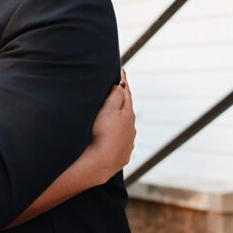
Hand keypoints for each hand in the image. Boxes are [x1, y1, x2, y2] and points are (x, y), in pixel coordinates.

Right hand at [88, 69, 135, 183]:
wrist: (101, 162)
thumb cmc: (102, 133)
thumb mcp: (108, 109)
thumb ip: (116, 96)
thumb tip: (122, 85)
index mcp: (128, 114)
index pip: (126, 93)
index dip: (123, 81)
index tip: (122, 71)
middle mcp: (131, 128)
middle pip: (128, 109)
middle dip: (123, 99)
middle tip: (120, 89)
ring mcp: (128, 142)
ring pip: (127, 126)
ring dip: (122, 119)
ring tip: (116, 114)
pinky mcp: (123, 154)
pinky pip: (122, 141)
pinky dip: (119, 135)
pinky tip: (115, 137)